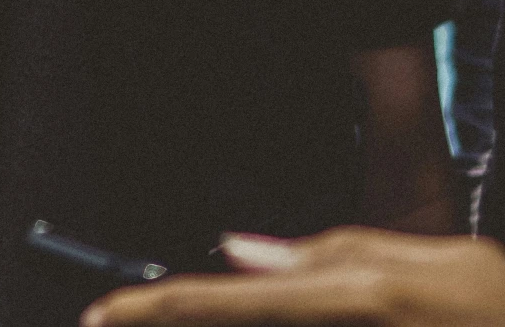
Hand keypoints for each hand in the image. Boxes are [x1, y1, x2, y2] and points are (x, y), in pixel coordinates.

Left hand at [82, 230, 504, 326]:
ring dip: (240, 323)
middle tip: (137, 316)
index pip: (224, 302)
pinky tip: (285, 315)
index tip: (104, 314)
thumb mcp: (408, 260)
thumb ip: (323, 254)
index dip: (153, 308)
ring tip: (216, 312)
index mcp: (347, 294)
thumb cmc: (487, 301)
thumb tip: (236, 251)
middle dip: (188, 321)